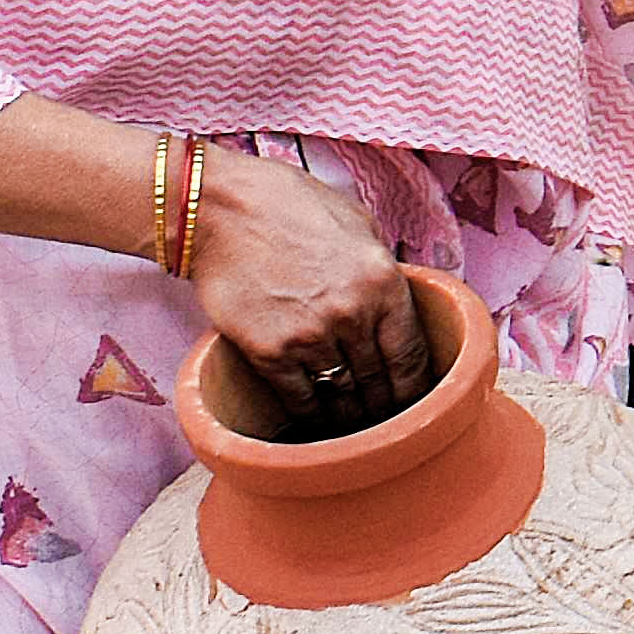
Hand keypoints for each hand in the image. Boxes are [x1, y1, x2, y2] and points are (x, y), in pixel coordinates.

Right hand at [184, 148, 434, 422]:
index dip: (417, 386)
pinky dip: (310, 414)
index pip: (412, 355)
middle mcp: (352, 313)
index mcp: (384, 281)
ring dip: (350, 416)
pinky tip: (316, 420)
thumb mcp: (358, 225)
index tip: (417, 401)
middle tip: (387, 419)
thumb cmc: (289, 207)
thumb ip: (383, 271)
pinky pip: (299, 398)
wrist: (216, 208)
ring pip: (342, 394)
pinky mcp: (267, 350)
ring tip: (355, 426)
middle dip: (385, 406)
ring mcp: (309, 335)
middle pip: (379, 381)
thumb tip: (400, 305)